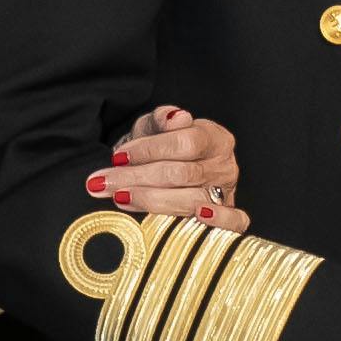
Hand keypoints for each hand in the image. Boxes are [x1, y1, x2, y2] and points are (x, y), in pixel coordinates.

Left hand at [93, 104, 242, 229]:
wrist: (169, 169)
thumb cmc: (162, 148)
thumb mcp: (156, 127)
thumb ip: (161, 120)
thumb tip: (176, 118)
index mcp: (214, 137)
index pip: (185, 142)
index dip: (150, 150)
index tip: (118, 157)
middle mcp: (225, 165)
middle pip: (182, 174)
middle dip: (137, 178)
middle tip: (104, 183)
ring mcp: (227, 192)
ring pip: (193, 200)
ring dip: (151, 201)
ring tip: (119, 197)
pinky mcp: (229, 214)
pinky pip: (236, 222)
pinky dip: (220, 221)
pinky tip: (197, 217)